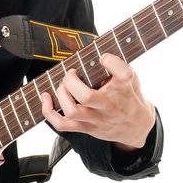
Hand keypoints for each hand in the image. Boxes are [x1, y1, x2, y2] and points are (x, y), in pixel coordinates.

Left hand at [38, 53, 155, 150]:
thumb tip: (96, 55)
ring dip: (61, 94)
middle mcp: (109, 105)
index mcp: (124, 88)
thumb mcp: (131, 78)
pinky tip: (46, 97)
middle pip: (86, 97)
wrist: (136, 126)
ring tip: (64, 86)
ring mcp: (96, 119)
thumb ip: (117, 67)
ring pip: (71, 111)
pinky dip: (49, 111)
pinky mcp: (86, 128)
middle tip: (72, 74)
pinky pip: (62, 125)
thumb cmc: (129, 96)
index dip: (111, 62)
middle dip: (71, 81)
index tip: (103, 57)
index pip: (123, 75)